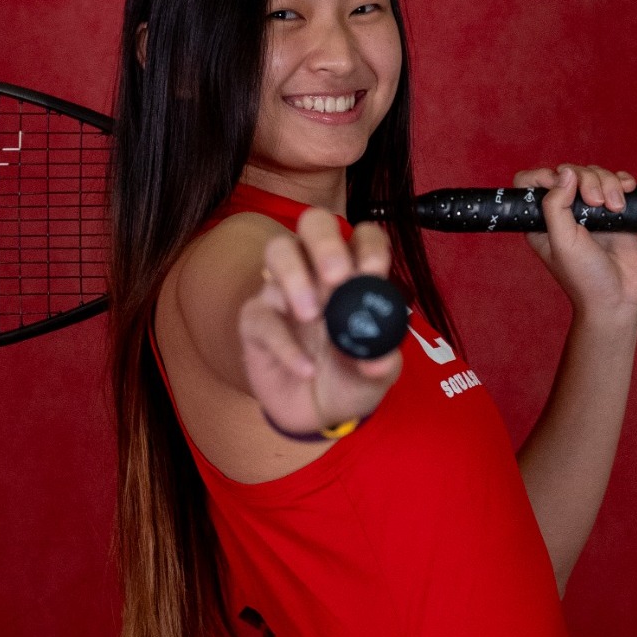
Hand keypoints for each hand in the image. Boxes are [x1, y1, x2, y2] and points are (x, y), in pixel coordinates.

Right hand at [237, 208, 402, 432]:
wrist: (317, 413)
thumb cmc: (350, 378)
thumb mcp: (376, 374)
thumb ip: (382, 361)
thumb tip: (379, 358)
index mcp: (354, 272)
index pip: (363, 237)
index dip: (368, 246)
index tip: (372, 273)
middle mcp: (316, 270)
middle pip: (314, 223)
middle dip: (325, 243)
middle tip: (336, 278)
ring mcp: (282, 289)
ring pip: (278, 250)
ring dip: (295, 275)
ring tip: (311, 315)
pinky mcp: (255, 319)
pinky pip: (262, 316)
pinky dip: (285, 345)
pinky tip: (306, 369)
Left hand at [513, 164, 636, 324]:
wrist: (619, 298)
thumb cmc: (585, 277)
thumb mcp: (562, 242)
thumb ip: (556, 206)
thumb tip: (564, 173)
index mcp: (542, 220)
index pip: (530, 183)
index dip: (543, 175)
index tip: (563, 185)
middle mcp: (565, 212)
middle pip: (569, 172)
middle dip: (586, 179)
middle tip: (596, 203)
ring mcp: (591, 210)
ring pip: (595, 174)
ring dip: (607, 182)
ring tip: (615, 207)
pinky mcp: (615, 211)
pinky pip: (617, 182)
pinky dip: (623, 181)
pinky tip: (628, 190)